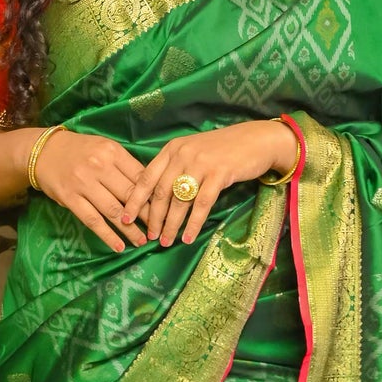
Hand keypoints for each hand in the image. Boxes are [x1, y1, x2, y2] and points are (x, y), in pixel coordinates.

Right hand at [31, 128, 147, 251]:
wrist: (43, 151)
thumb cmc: (80, 150)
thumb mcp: (104, 148)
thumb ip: (124, 165)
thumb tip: (149, 189)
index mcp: (113, 152)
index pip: (140, 177)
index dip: (154, 196)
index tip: (165, 211)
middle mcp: (100, 166)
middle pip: (130, 195)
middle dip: (147, 216)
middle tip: (158, 230)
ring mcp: (84, 183)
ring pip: (114, 211)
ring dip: (130, 230)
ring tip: (142, 241)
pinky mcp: (70, 198)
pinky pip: (93, 221)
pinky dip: (108, 236)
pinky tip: (119, 246)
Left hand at [120, 121, 299, 245]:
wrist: (257, 140)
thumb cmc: (223, 149)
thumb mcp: (193, 152)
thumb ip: (174, 167)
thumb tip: (155, 196)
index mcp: (172, 149)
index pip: (145, 177)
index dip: (134, 200)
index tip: (125, 218)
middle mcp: (183, 154)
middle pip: (160, 193)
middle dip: (153, 218)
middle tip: (149, 237)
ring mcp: (201, 163)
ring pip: (179, 201)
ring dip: (171, 225)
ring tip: (166, 241)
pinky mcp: (219, 173)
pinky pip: (201, 204)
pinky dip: (193, 224)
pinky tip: (187, 237)